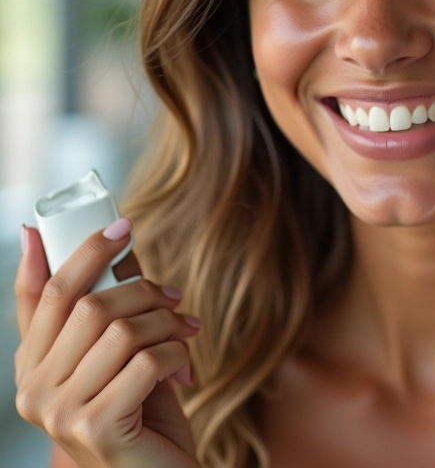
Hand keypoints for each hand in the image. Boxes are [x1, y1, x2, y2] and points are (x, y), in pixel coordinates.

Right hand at [14, 221, 202, 467]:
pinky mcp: (96, 427)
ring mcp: (60, 412)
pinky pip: (146, 361)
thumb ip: (109, 308)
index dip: (79, 253)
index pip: (43, 293)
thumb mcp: (119, 354)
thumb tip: (111, 246)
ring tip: (186, 334)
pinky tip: (184, 370)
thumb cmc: (139, 412)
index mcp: (33, 366)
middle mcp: (34, 390)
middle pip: (89, 304)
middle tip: (174, 296)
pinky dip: (176, 355)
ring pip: (122, 329)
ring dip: (166, 324)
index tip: (117, 224)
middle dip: (143, 290)